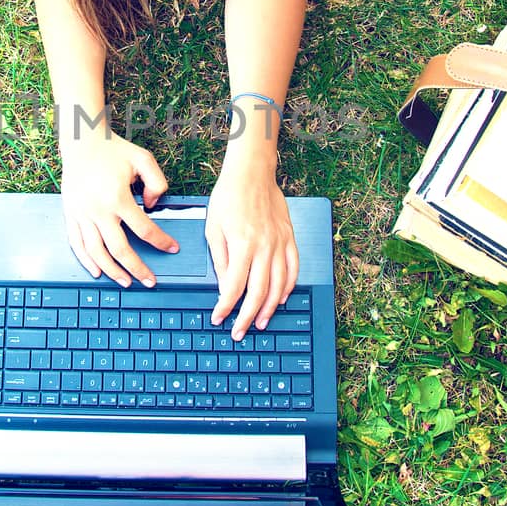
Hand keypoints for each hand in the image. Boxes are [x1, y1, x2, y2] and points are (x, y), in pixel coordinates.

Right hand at [60, 131, 177, 286]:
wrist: (81, 142)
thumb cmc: (113, 149)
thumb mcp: (144, 159)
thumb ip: (157, 182)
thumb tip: (154, 206)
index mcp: (118, 198)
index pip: (145, 229)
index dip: (161, 242)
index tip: (172, 249)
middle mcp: (98, 210)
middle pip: (120, 249)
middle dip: (137, 268)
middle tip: (150, 281)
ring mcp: (82, 214)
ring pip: (97, 252)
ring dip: (113, 271)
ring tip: (126, 281)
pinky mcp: (71, 214)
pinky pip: (77, 243)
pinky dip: (87, 260)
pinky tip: (98, 271)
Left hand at [206, 151, 298, 339]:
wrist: (252, 174)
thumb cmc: (228, 197)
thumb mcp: (213, 228)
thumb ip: (220, 259)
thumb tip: (224, 286)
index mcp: (242, 245)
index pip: (234, 286)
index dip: (226, 307)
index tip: (219, 318)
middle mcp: (264, 247)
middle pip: (258, 292)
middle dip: (247, 316)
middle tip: (239, 331)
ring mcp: (280, 243)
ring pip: (279, 285)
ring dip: (269, 308)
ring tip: (260, 321)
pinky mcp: (290, 238)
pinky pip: (293, 269)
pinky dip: (288, 287)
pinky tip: (280, 298)